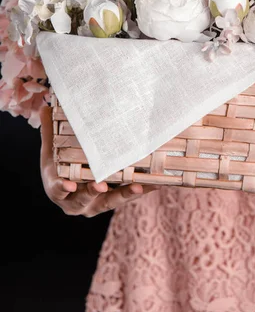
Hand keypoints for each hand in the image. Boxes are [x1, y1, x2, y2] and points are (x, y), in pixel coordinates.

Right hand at [39, 105, 158, 217]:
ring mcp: (96, 204)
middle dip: (92, 192)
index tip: (68, 185)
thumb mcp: (52, 151)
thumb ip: (49, 132)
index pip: (58, 189)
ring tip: (136, 186)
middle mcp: (76, 202)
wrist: (71, 186)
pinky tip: (154, 183)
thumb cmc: (60, 168)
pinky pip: (127, 197)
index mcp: (58, 188)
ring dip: (123, 195)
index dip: (62, 188)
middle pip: (84, 199)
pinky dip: (139, 191)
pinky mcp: (113, 201)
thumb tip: (45, 107)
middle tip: (101, 185)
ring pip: (110, 202)